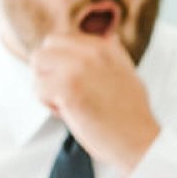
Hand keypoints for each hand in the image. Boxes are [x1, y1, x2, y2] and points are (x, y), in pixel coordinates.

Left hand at [30, 29, 159, 168]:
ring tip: (69, 103)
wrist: (139, 140)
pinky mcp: (67, 88)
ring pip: (36, 66)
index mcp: (103, 47)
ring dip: (46, 87)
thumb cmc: (131, 115)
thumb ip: (111, 54)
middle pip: (44, 50)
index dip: (59, 63)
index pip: (59, 41)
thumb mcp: (126, 72)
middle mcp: (91, 52)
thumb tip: (108, 37)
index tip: (76, 81)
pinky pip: (38, 89)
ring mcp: (77, 68)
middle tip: (65, 91)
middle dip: (47, 71)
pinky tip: (70, 113)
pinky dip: (49, 105)